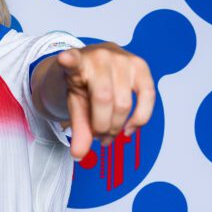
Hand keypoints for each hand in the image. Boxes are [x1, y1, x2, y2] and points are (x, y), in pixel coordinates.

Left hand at [56, 43, 155, 160]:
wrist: (94, 66)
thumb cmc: (82, 85)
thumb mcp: (74, 105)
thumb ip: (78, 128)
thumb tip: (79, 155)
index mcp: (76, 62)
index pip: (71, 60)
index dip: (68, 60)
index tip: (64, 59)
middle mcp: (100, 55)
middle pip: (103, 99)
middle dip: (101, 126)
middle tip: (98, 137)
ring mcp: (122, 58)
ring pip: (124, 102)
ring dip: (118, 126)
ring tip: (109, 134)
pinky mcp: (141, 65)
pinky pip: (148, 96)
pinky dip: (140, 118)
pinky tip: (129, 128)